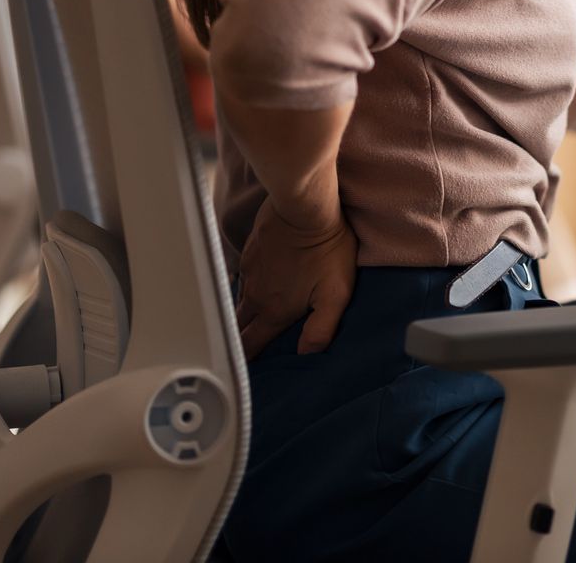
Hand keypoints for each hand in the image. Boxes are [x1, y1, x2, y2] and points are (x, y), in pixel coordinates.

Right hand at [234, 197, 357, 358]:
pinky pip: (245, 276)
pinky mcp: (250, 250)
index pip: (249, 345)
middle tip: (245, 346)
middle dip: (241, 338)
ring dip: (245, 311)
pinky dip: (251, 285)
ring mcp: (249, 271)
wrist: (305, 206)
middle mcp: (255, 294)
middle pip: (240, 325)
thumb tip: (306, 354)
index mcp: (274, 311)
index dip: (245, 360)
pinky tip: (262, 282)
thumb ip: (321, 329)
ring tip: (254, 317)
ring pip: (240, 299)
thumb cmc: (326, 249)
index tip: (244, 369)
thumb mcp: (336, 294)